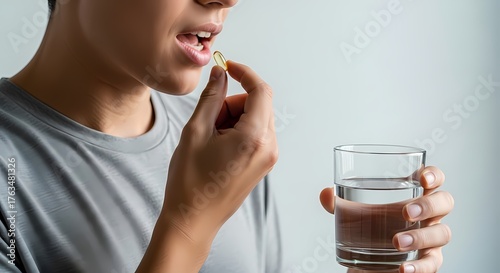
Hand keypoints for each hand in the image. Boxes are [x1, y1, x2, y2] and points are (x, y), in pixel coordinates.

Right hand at [163, 61, 277, 243]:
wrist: (193, 220)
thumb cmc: (190, 182)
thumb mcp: (195, 131)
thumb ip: (211, 97)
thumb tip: (219, 74)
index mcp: (254, 137)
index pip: (260, 90)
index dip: (244, 73)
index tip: (227, 66)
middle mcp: (268, 147)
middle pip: (258, 103)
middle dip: (232, 102)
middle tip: (208, 117)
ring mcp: (268, 157)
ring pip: (256, 117)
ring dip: (233, 116)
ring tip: (210, 137)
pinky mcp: (263, 164)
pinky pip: (255, 133)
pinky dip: (237, 129)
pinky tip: (218, 144)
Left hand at [320, 166, 453, 272]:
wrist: (367, 263)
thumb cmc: (368, 229)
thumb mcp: (351, 214)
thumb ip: (338, 203)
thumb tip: (327, 194)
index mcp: (414, 196)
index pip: (433, 179)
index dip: (434, 175)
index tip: (422, 178)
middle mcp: (428, 216)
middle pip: (445, 202)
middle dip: (428, 205)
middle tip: (405, 212)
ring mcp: (431, 240)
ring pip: (442, 234)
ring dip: (420, 237)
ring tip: (397, 242)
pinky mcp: (427, 263)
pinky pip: (432, 265)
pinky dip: (420, 268)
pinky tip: (404, 270)